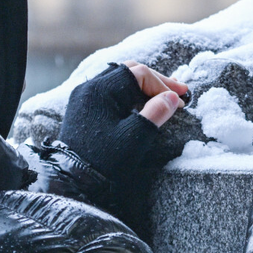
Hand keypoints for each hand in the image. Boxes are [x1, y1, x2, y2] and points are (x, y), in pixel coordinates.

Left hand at [59, 62, 188, 186]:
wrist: (72, 180)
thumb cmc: (104, 159)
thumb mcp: (135, 137)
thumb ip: (156, 113)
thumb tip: (172, 97)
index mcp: (100, 90)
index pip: (139, 74)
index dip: (162, 85)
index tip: (179, 102)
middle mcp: (89, 88)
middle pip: (129, 71)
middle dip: (155, 81)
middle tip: (178, 93)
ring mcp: (84, 97)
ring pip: (120, 79)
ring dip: (143, 86)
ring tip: (163, 96)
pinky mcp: (84, 108)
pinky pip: (110, 91)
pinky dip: (130, 94)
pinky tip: (142, 104)